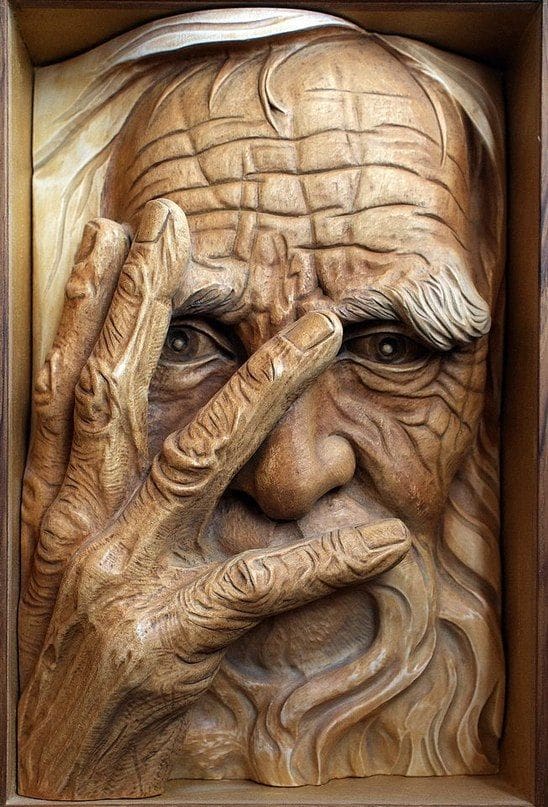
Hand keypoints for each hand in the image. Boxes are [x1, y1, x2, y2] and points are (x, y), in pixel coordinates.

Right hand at [18, 199, 410, 799]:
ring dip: (260, 387)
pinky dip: (325, 558)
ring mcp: (116, 580)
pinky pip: (258, 583)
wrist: (45, 769)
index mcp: (49, 508)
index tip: (114, 240)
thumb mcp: (62, 568)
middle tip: (177, 226)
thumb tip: (143, 433)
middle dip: (144, 302)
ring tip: (317, 330)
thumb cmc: (64, 661)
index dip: (87, 308)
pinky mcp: (165, 637)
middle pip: (110, 392)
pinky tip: (383, 536)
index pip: (63, 388)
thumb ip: (96, 499)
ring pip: (194, 457)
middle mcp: (74, 528)